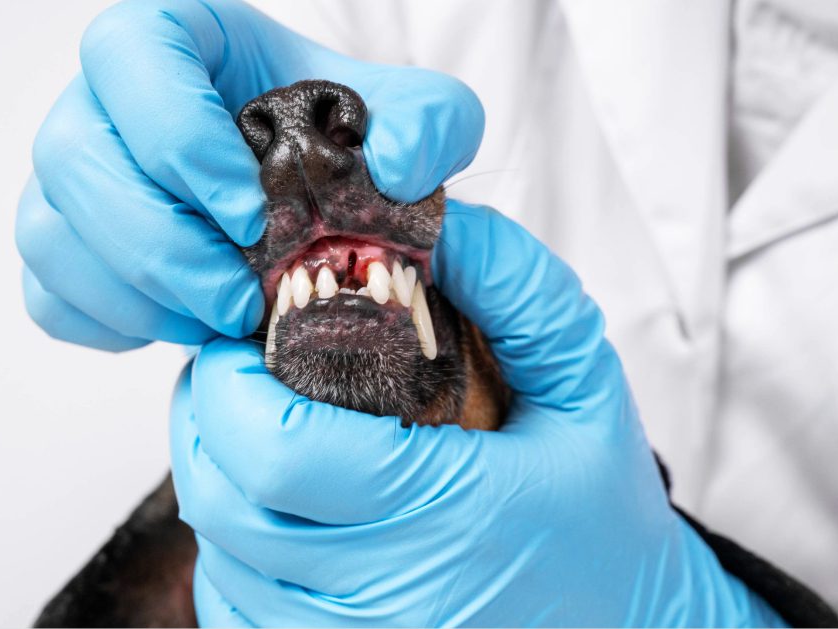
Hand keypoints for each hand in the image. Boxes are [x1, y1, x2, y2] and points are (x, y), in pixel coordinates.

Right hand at [16, 0, 483, 350]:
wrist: (309, 191)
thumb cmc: (337, 138)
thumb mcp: (410, 118)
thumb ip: (432, 123)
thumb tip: (402, 167)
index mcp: (173, 38)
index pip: (128, 54)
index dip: (173, 134)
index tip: (245, 210)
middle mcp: (102, 100)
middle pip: (73, 158)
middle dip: (158, 246)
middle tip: (238, 298)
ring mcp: (71, 176)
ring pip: (49, 233)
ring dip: (135, 295)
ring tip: (218, 319)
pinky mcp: (64, 245)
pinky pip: (49, 294)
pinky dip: (112, 323)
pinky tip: (180, 325)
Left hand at [168, 201, 784, 624]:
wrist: (630, 621)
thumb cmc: (598, 510)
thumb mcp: (583, 380)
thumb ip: (514, 288)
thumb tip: (432, 223)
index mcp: (448, 512)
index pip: (276, 449)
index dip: (229, 384)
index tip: (239, 341)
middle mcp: (388, 595)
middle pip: (223, 500)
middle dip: (207, 418)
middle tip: (235, 373)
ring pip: (218, 552)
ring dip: (217, 477)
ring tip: (257, 430)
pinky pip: (233, 606)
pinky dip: (232, 548)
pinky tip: (274, 508)